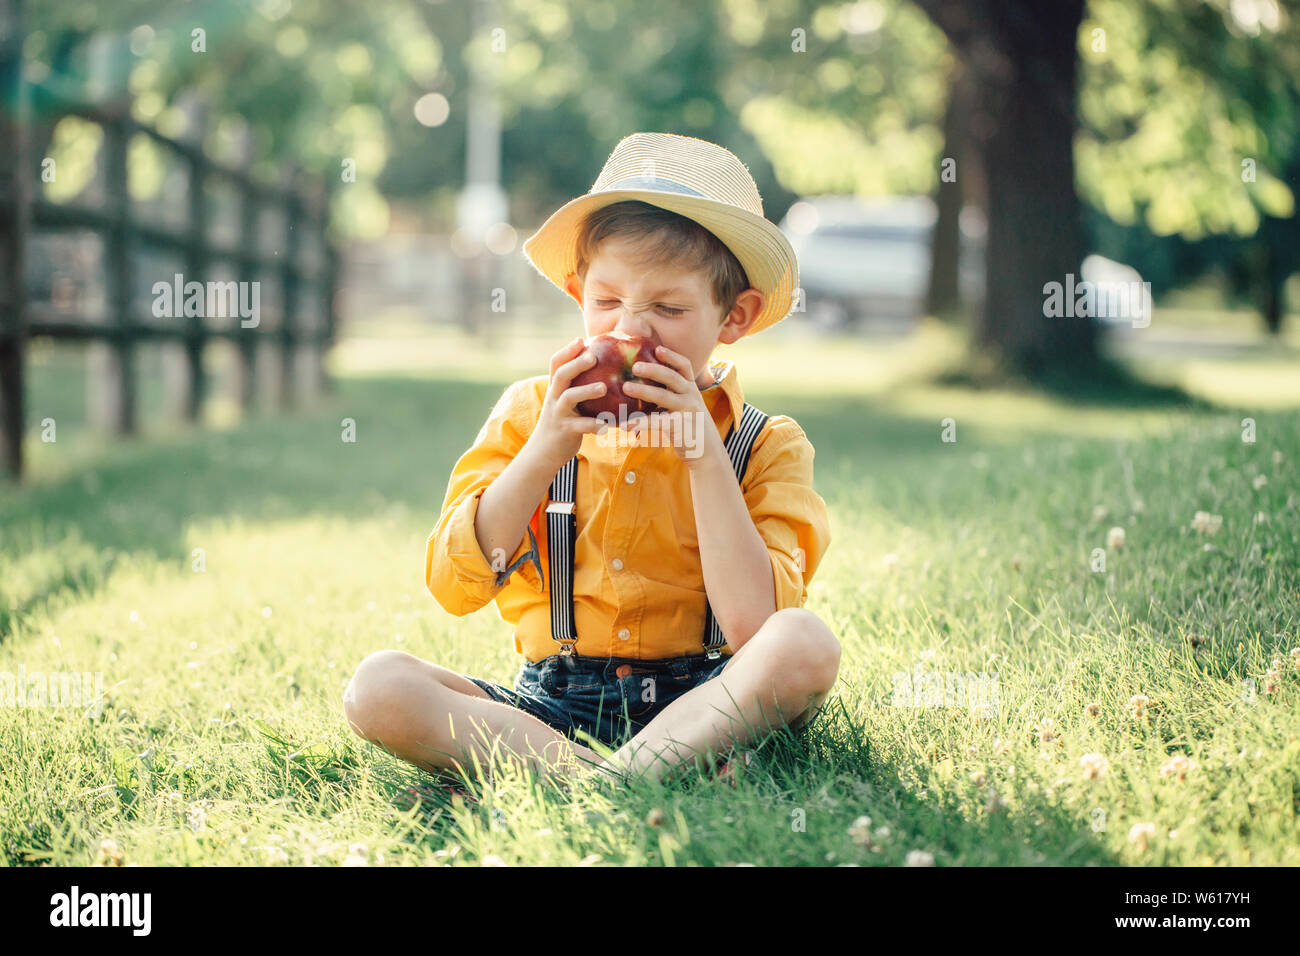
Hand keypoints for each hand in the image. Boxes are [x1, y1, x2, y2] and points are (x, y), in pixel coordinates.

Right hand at [527, 336, 608, 469]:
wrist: (543, 453)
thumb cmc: (562, 424)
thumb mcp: (565, 404)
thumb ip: (576, 389)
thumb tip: (602, 375)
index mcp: (555, 389)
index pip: (555, 364)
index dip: (567, 350)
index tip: (581, 339)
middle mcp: (553, 398)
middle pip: (561, 375)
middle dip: (576, 364)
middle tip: (593, 356)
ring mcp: (558, 414)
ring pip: (569, 398)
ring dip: (586, 391)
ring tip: (603, 387)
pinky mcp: (565, 431)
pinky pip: (581, 426)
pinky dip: (595, 424)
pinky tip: (609, 425)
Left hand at [624, 346, 720, 467]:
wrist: (707, 454)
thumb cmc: (690, 428)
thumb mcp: (685, 407)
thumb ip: (671, 395)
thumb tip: (643, 386)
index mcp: (691, 389)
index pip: (684, 366)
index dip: (671, 356)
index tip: (656, 348)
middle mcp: (691, 397)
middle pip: (672, 377)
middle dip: (653, 369)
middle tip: (635, 366)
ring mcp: (687, 412)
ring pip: (664, 397)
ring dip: (643, 391)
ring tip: (625, 387)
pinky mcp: (681, 428)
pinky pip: (657, 423)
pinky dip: (640, 423)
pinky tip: (625, 425)